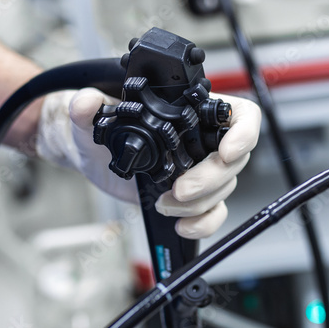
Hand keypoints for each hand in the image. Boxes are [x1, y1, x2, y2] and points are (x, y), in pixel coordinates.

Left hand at [36, 89, 260, 238]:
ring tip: (163, 203)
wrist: (94, 159)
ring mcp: (200, 170)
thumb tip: (85, 102)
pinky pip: (214, 213)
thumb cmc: (102, 131)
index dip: (244, 133)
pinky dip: (202, 223)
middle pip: (233, 160)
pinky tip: (181, 225)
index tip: (227, 151)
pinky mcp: (193, 197)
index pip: (241, 117)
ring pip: (223, 189)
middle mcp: (203, 141)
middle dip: (209, 179)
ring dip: (197, 203)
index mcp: (193, 112)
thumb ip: (88, 106)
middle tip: (179, 188)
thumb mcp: (92, 116)